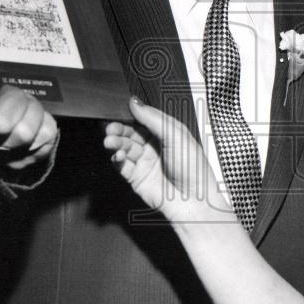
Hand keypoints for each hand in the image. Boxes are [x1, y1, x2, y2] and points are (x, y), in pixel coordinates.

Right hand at [104, 97, 232, 223]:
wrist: (193, 201)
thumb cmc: (194, 168)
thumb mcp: (176, 135)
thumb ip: (153, 118)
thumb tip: (135, 102)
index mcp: (167, 133)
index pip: (144, 119)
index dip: (131, 115)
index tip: (119, 110)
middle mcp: (155, 146)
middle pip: (131, 132)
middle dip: (119, 128)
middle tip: (110, 127)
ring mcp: (145, 162)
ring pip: (124, 147)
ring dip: (115, 142)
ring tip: (110, 141)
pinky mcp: (137, 177)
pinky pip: (121, 165)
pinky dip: (116, 158)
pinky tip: (118, 155)